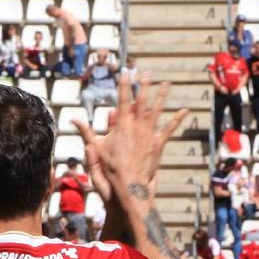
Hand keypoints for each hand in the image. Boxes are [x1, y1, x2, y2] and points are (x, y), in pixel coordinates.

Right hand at [78, 78, 186, 202]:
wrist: (129, 186)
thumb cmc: (110, 170)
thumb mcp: (95, 150)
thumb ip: (86, 133)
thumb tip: (73, 120)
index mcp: (122, 126)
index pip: (123, 100)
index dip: (125, 85)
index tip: (126, 72)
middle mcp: (137, 127)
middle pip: (141, 101)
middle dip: (143, 85)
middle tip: (146, 72)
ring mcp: (149, 135)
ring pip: (156, 111)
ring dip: (161, 96)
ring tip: (166, 83)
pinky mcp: (157, 144)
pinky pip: (169, 129)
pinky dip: (177, 120)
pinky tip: (185, 110)